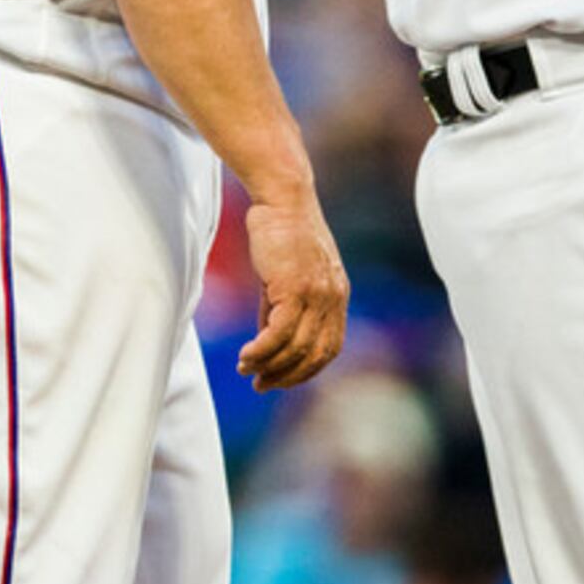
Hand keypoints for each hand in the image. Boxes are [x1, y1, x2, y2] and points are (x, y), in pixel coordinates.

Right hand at [237, 195, 349, 389]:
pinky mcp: (295, 288)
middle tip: (262, 385)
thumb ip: (283, 305)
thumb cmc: (281, 230)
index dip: (306, 369)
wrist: (281, 198)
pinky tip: (246, 356)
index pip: (328, 347)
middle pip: (316, 355)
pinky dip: (262, 351)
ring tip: (247, 370)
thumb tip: (268, 338)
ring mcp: (316, 295)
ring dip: (270, 366)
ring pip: (296, 348)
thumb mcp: (289, 273)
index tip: (281, 378)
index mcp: (337, 295)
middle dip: (288, 376)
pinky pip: (279, 333)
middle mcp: (333, 299)